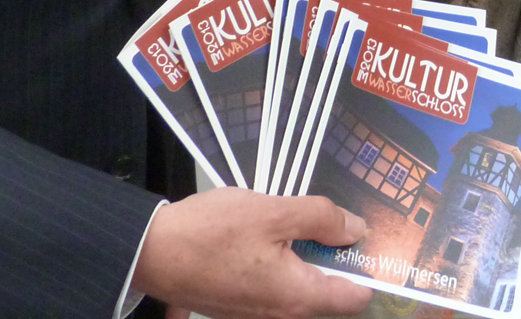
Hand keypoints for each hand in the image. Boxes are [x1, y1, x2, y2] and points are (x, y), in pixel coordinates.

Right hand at [133, 188, 371, 318]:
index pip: (354, 299)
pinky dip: (281, 263)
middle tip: (336, 221)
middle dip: (336, 259)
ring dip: (306, 259)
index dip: (368, 269)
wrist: (150, 252)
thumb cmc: (212, 231)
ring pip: (299, 288)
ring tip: (301, 222)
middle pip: (327, 294)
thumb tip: (357, 230)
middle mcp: (280, 315)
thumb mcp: (273, 211)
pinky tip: (270, 235)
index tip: (370, 241)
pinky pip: (273, 287)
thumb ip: (321, 219)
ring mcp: (255, 313)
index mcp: (296, 296)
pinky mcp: (236, 304)